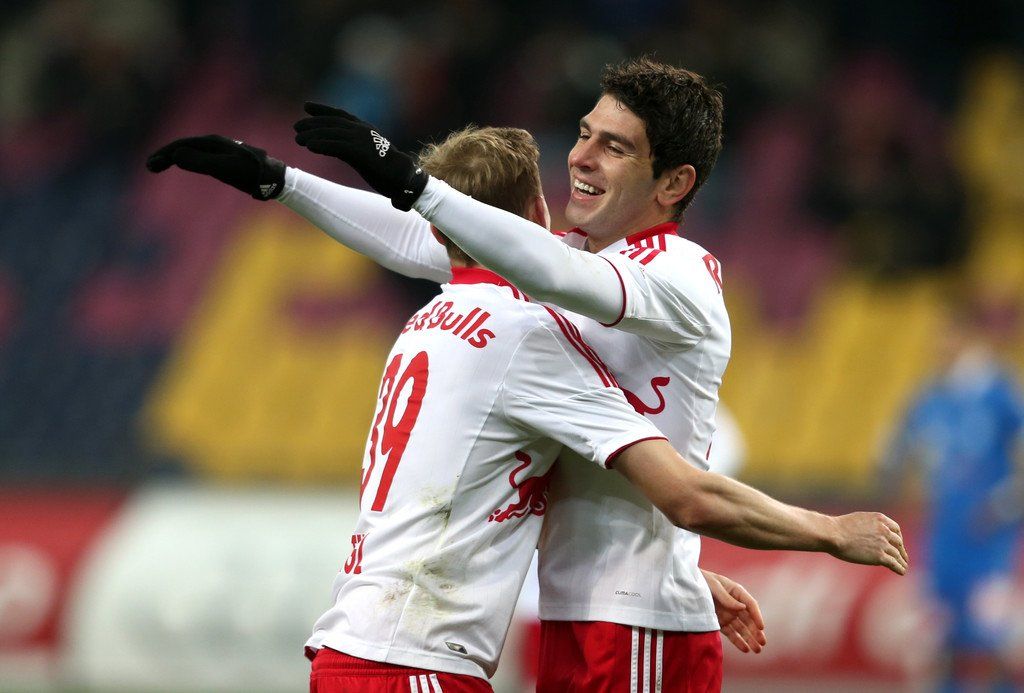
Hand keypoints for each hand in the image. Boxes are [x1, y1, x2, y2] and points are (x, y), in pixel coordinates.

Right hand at [146, 135, 285, 199]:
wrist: (273, 178)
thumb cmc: (251, 173)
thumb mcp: (226, 169)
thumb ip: (202, 162)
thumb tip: (177, 156)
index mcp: (213, 142)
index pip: (182, 145)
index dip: (165, 154)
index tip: (152, 164)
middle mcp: (214, 144)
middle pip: (183, 147)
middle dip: (165, 156)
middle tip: (149, 167)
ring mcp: (218, 152)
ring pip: (190, 153)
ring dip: (173, 159)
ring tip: (157, 168)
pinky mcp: (223, 162)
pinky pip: (198, 159)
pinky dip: (185, 162)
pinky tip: (180, 166)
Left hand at [293, 102, 426, 210]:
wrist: (404, 178)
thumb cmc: (388, 169)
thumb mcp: (369, 153)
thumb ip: (355, 147)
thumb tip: (342, 149)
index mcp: (365, 129)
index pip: (340, 114)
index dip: (322, 109)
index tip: (307, 107)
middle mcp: (362, 130)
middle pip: (331, 123)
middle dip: (312, 123)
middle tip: (297, 127)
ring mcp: (361, 141)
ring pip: (331, 133)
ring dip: (312, 135)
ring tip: (298, 139)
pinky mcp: (360, 153)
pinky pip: (337, 146)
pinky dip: (322, 145)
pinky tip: (310, 147)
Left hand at [702, 569, 765, 653]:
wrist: (686, 585)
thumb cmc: (702, 580)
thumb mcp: (714, 585)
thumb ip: (727, 598)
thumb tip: (742, 608)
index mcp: (736, 592)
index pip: (751, 605)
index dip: (757, 616)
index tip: (761, 627)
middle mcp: (735, 604)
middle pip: (748, 619)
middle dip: (756, 632)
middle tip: (763, 643)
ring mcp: (728, 614)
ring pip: (742, 629)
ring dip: (750, 639)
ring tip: (757, 650)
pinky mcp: (720, 622)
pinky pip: (731, 633)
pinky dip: (738, 641)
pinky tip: (745, 649)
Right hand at [830, 512, 908, 574]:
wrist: (833, 534)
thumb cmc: (839, 527)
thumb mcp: (858, 520)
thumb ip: (868, 525)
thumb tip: (868, 533)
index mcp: (880, 519)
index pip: (896, 529)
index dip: (898, 537)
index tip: (898, 544)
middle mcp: (884, 530)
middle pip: (898, 542)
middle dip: (901, 550)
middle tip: (903, 557)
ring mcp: (883, 544)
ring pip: (897, 555)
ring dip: (902, 561)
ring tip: (903, 567)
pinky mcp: (879, 556)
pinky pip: (894, 564)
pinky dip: (899, 568)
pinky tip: (901, 572)